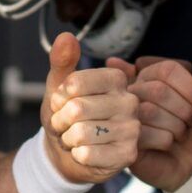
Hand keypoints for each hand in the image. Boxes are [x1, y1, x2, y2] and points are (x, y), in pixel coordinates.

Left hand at [41, 31, 138, 182]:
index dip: (59, 97)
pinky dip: (77, 155)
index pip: (75, 83)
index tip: (61, 103)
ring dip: (68, 139)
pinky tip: (84, 153)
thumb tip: (66, 37)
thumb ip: (62, 61)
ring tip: (74, 138)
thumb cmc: (67, 116)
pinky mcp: (128, 154)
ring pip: (81, 133)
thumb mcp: (59, 86)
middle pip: (77, 109)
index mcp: (116, 78)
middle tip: (66, 124)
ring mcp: (132, 128)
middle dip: (61, 120)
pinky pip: (87, 154)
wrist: (70, 152)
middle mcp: (130, 100)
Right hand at [126, 56, 191, 191]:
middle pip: (158, 90)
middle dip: (186, 111)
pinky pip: (145, 134)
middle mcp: (135, 91)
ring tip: (179, 134)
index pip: (168, 68)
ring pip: (150, 112)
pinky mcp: (124, 137)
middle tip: (191, 123)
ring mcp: (126, 114)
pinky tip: (167, 145)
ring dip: (177, 127)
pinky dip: (166, 142)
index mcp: (154, 75)